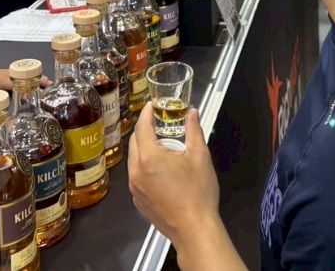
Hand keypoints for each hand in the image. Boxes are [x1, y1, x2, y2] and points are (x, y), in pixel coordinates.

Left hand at [128, 104, 219, 245]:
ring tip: (162, 146)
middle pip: (135, 142)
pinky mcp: (138, 201)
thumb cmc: (198, 192)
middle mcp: (136, 171)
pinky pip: (136, 176)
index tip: (152, 104)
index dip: (146, 113)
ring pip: (134, 160)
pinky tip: (160, 170)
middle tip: (159, 123)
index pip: (142, 127)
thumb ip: (193, 131)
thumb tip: (192, 113)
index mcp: (149, 157)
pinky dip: (144, 166)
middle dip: (145, 129)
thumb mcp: (200, 157)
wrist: (194, 229)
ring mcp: (134, 188)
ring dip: (144, 148)